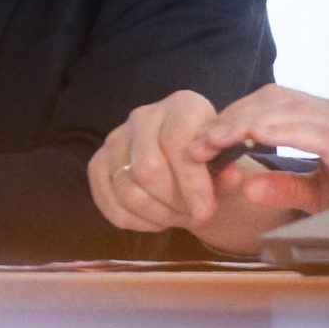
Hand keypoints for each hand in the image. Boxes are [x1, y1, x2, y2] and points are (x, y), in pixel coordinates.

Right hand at [87, 90, 315, 256]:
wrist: (187, 164)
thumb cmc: (211, 162)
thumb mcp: (227, 164)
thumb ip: (229, 171)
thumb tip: (230, 175)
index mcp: (182, 105)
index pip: (178, 141)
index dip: (191, 181)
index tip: (204, 211)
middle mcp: (144, 115)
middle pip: (147, 168)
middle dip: (173, 203)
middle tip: (193, 216)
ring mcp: (116, 138)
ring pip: (128, 190)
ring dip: (157, 215)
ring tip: (178, 217)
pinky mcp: (98, 163)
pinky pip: (109, 203)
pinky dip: (135, 222)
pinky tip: (156, 220)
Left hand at [189, 84, 328, 215]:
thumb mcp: (319, 196)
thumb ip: (285, 186)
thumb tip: (246, 183)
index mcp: (328, 119)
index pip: (273, 104)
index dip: (236, 117)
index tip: (206, 140)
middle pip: (271, 97)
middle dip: (230, 116)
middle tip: (198, 142)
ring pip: (281, 106)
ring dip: (240, 122)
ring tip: (209, 142)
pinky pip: (304, 126)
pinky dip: (271, 129)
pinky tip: (246, 139)